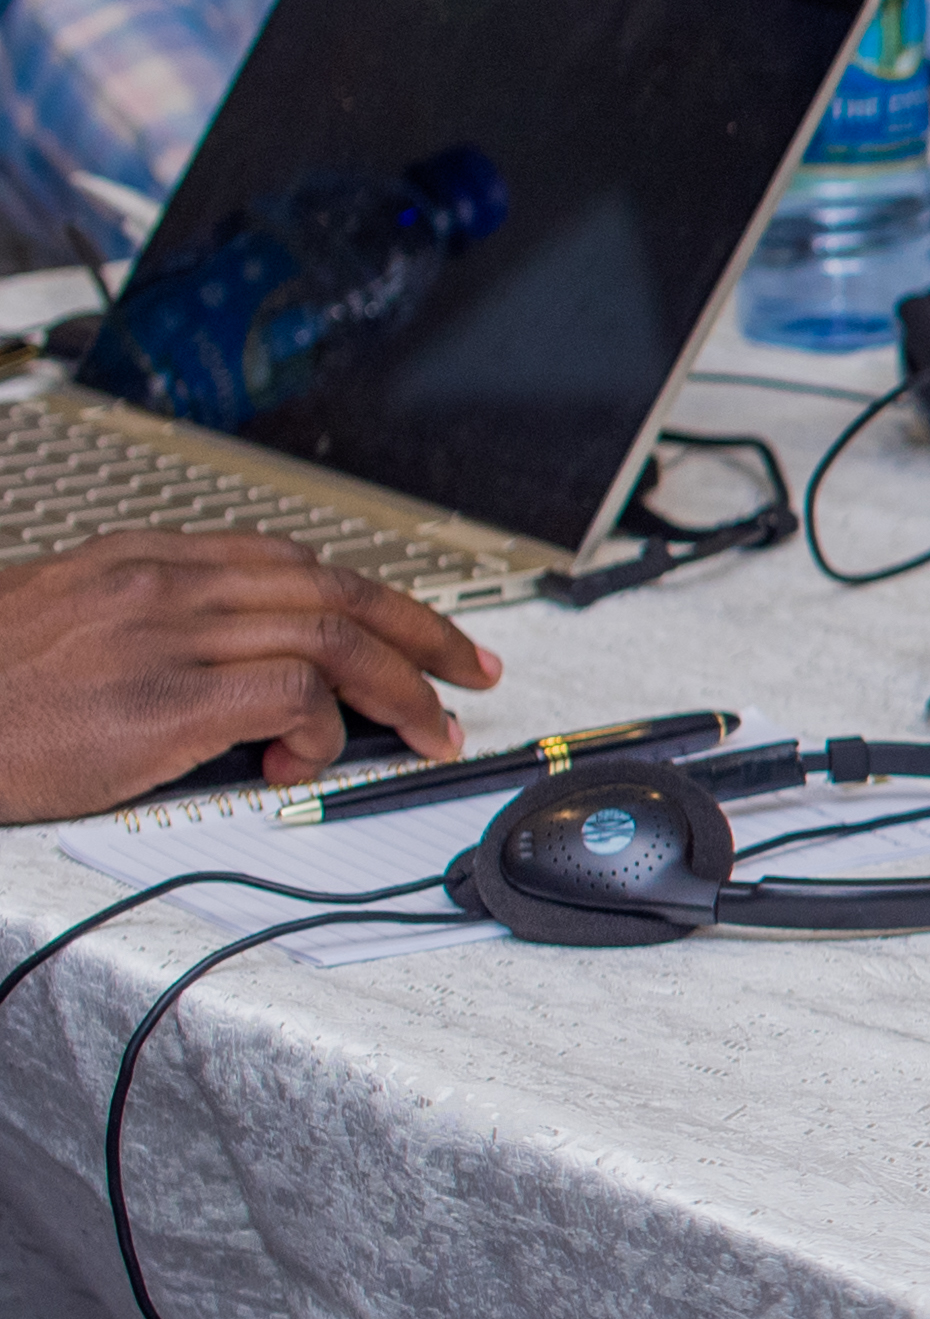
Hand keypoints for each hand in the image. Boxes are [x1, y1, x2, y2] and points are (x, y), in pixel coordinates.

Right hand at [0, 532, 495, 821]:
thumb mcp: (72, 623)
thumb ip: (162, 624)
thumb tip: (255, 670)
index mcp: (145, 559)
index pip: (296, 562)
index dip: (379, 598)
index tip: (429, 634)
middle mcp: (163, 585)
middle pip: (335, 593)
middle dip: (422, 637)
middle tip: (469, 679)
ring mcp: (164, 639)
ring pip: (331, 641)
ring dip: (398, 692)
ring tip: (425, 734)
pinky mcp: (160, 704)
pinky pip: (291, 699)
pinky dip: (322, 730)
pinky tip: (305, 759)